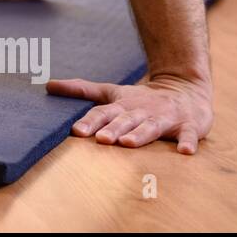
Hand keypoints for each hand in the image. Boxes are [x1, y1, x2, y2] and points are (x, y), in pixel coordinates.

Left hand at [46, 73, 212, 153]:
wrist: (185, 89)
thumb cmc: (141, 98)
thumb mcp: (112, 92)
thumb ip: (82, 90)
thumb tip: (48, 85)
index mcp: (123, 105)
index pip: (103, 113)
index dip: (90, 121)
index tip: (76, 131)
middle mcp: (142, 111)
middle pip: (125, 120)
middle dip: (113, 129)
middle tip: (101, 139)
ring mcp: (165, 118)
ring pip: (151, 127)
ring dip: (140, 134)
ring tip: (128, 143)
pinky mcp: (189, 126)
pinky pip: (189, 135)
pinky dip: (188, 143)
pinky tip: (185, 152)